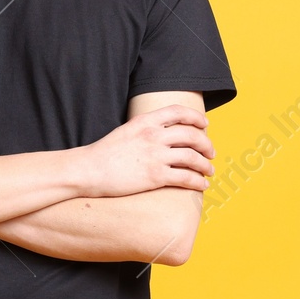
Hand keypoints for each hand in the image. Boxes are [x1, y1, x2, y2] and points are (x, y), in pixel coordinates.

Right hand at [84, 104, 215, 195]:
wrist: (88, 170)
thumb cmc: (104, 154)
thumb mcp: (125, 131)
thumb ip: (145, 129)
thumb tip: (161, 135)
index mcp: (145, 121)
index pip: (179, 112)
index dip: (196, 117)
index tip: (205, 124)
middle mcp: (154, 136)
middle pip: (192, 134)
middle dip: (206, 144)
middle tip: (211, 152)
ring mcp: (156, 156)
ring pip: (193, 157)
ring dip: (206, 165)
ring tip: (209, 171)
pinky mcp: (156, 176)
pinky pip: (186, 178)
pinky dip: (198, 182)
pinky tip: (202, 186)